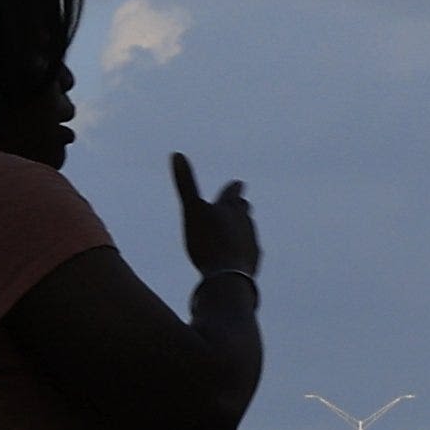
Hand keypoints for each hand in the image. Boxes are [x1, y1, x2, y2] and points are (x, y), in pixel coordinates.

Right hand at [169, 154, 259, 289]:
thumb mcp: (191, 209)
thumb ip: (186, 183)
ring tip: (235, 229)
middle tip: (240, 202)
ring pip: (248, 229)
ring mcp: (250, 240)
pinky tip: (237, 254)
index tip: (238, 184)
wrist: (228, 275)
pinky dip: (242, 247)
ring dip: (241, 227)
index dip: (233, 188)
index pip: (233, 192)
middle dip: (239, 206)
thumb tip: (177, 153)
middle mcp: (243, 221)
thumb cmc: (207, 241)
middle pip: (243, 210)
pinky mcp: (252, 259)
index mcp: (228, 208)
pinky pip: (249, 250)